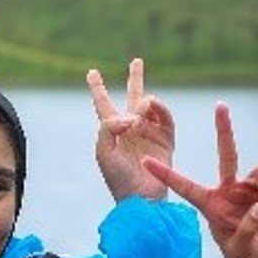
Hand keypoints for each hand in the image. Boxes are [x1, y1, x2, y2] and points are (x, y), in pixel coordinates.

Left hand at [90, 57, 174, 202]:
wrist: (141, 197)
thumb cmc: (117, 177)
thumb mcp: (103, 150)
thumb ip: (109, 126)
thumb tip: (133, 114)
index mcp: (112, 131)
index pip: (103, 104)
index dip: (97, 88)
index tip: (91, 72)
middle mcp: (131, 128)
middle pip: (133, 97)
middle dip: (135, 78)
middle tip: (136, 60)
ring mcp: (149, 133)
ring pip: (150, 106)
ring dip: (147, 100)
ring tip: (144, 105)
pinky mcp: (166, 140)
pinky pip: (166, 119)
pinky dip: (161, 109)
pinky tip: (153, 107)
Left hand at [145, 104, 257, 257]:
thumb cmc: (244, 252)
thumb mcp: (241, 248)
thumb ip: (248, 228)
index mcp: (210, 204)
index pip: (185, 186)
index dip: (166, 175)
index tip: (145, 161)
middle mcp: (228, 189)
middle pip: (226, 154)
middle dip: (224, 129)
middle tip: (220, 105)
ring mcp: (248, 187)